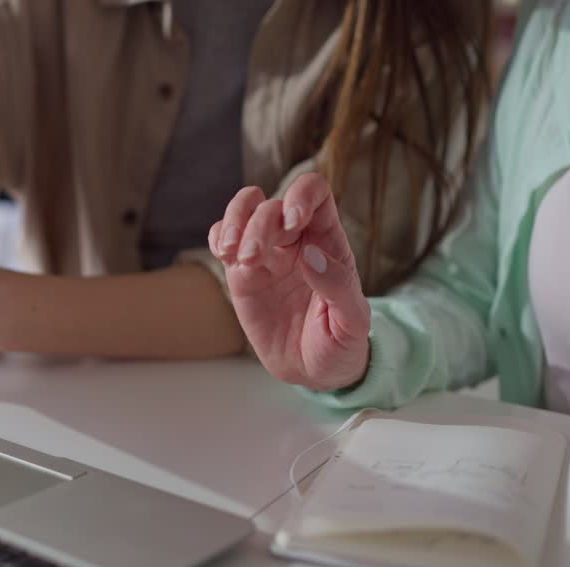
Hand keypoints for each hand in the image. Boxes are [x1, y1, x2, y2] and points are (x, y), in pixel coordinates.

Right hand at [209, 174, 371, 390]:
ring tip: (233, 254)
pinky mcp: (241, 273)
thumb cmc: (341, 342)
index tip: (292, 222)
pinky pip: (224, 238)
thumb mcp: (352, 321)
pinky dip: (218, 237)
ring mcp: (266, 254)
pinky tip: (224, 255)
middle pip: (271, 204)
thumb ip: (337, 285)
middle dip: (259, 225)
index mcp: (328, 241)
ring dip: (233, 223)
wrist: (315, 371)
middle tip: (254, 260)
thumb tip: (310, 254)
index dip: (301, 195)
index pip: (315, 193)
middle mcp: (295, 240)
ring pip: (243, 210)